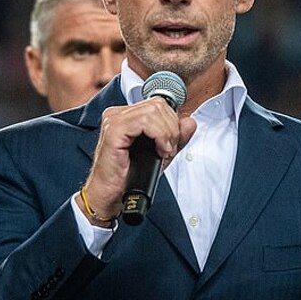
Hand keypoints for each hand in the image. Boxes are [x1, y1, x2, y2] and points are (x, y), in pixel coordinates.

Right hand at [78, 97, 196, 224]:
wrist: (110, 195)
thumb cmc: (129, 177)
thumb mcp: (160, 154)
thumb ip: (176, 137)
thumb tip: (190, 122)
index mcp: (127, 115)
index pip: (159, 104)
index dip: (173, 123)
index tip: (171, 144)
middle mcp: (119, 114)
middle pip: (158, 105)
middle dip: (172, 128)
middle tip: (168, 149)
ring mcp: (114, 119)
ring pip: (154, 111)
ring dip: (167, 133)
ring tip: (163, 151)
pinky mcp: (113, 130)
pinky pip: (144, 121)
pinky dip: (159, 135)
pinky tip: (158, 151)